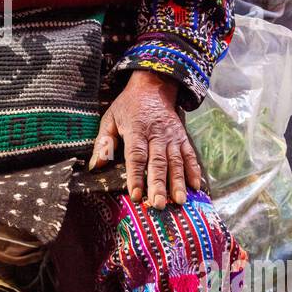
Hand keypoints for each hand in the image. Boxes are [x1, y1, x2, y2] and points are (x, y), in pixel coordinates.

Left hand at [90, 70, 200, 208]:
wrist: (153, 86)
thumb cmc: (128, 106)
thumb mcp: (110, 118)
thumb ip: (103, 142)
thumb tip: (96, 166)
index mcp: (136, 130)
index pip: (136, 156)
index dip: (136, 176)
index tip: (136, 195)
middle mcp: (156, 134)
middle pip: (158, 162)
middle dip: (159, 185)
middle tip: (159, 205)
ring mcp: (172, 136)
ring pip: (176, 161)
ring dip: (178, 183)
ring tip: (179, 202)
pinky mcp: (183, 137)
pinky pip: (190, 155)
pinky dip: (194, 170)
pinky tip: (196, 186)